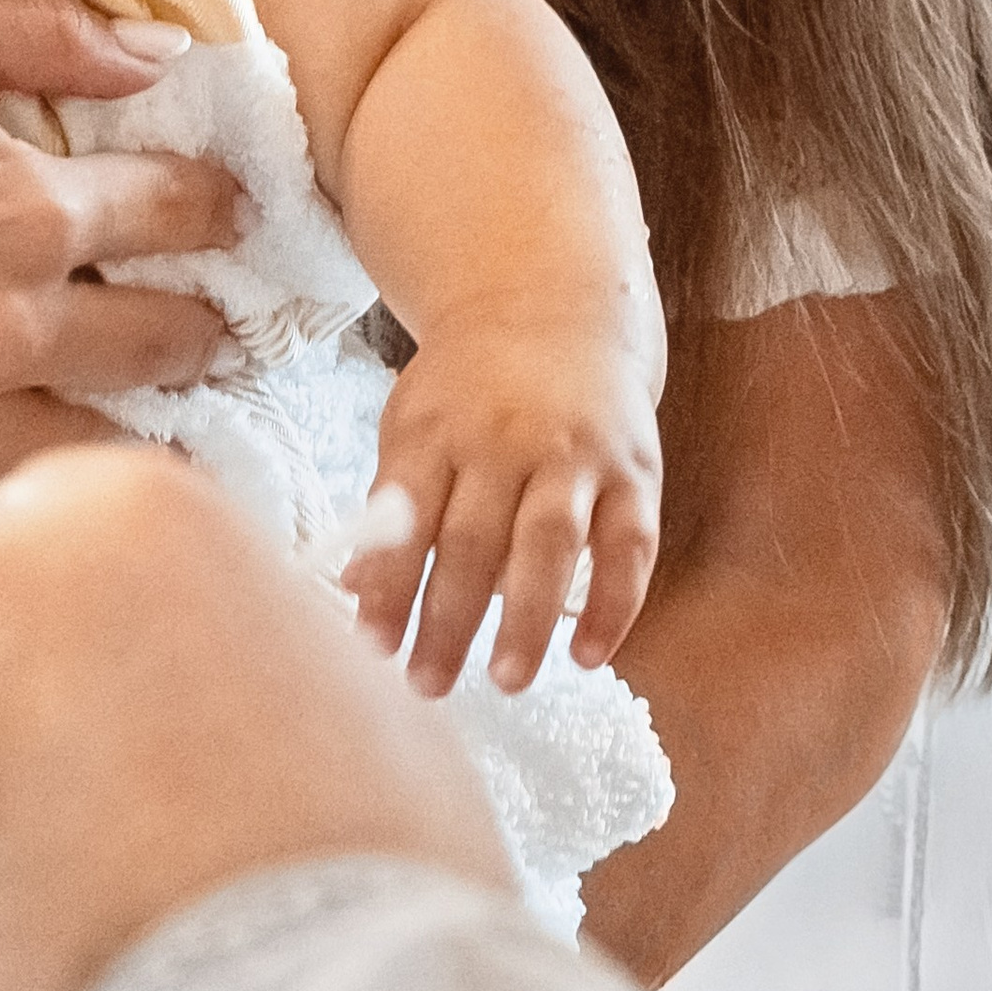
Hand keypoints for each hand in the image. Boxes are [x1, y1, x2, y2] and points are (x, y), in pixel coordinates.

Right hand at [0, 0, 240, 549]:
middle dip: (206, 325)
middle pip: (166, 341)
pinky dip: (36, 506)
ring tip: (172, 424)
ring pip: (101, 447)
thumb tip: (162, 52)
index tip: (231, 209)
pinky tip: (59, 492)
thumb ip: (43, 28)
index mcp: (21, 208)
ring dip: (148, 430)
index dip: (219, 204)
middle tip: (221, 325)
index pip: (179, 213)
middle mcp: (1, 324)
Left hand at [0, 445, 512, 990]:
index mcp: (112, 517)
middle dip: (17, 734)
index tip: (129, 709)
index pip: (60, 532)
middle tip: (112, 845)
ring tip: (86, 955)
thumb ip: (228, 655)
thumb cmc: (361, 879)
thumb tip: (206, 694)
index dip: (96, 633)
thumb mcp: (343, 694)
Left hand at [347, 311, 662, 695]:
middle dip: (448, 620)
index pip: (406, 515)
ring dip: (528, 619)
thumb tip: (358, 593)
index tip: (371, 646)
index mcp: (438, 428)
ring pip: (550, 543)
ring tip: (505, 680)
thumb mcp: (414, 423)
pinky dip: (614, 604)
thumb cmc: (468, 387)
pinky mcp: (633, 471)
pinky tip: (589, 657)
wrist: (551, 305)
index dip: (389, 582)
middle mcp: (506, 439)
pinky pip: (629, 545)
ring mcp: (575, 454)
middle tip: (427, 685)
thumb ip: (392, 506)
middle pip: (474, 539)